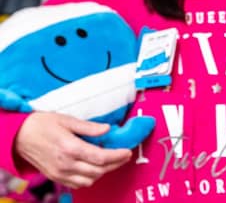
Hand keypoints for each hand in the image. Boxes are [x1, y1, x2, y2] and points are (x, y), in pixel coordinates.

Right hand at [14, 112, 131, 188]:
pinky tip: (95, 168)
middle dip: (115, 164)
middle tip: (124, 155)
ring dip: (103, 172)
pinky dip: (90, 178)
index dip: (117, 156)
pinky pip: (77, 184)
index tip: (127, 152)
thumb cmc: (43, 124)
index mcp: (70, 148)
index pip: (101, 158)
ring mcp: (60, 173)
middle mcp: (66, 164)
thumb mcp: (67, 120)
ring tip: (111, 161)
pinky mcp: (55, 177)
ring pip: (89, 180)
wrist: (20, 136)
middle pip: (98, 170)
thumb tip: (107, 129)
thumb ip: (89, 127)